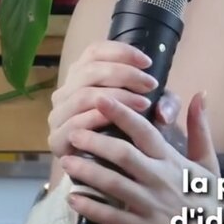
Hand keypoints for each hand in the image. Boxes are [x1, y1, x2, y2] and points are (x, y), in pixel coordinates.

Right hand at [48, 40, 181, 160]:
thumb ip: (166, 105)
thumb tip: (164, 113)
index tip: (148, 62)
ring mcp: (58, 115)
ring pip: (83, 95)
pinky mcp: (57, 139)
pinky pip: (75, 123)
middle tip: (150, 84)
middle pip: (89, 70)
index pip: (95, 51)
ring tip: (143, 103)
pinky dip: (98, 118)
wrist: (112, 172)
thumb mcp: (154, 113)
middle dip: (123, 74)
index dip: (121, 52)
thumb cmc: (131, 134)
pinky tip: (120, 120)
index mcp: (83, 76)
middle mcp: (65, 92)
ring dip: (115, 97)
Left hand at [60, 92, 223, 223]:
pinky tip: (73, 199)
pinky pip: (112, 216)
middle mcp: (160, 179)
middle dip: (95, 141)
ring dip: (87, 171)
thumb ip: (200, 129)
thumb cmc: (210, 202)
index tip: (101, 98)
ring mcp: (151, 205)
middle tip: (73, 132)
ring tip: (66, 161)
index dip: (121, 114)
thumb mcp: (209, 163)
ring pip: (113, 183)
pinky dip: (91, 207)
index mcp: (173, 161)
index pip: (145, 131)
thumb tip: (198, 94)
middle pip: (123, 154)